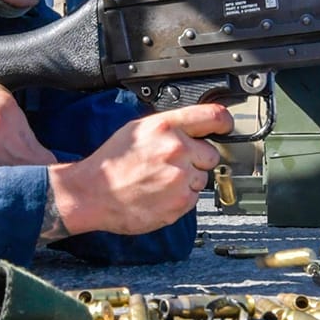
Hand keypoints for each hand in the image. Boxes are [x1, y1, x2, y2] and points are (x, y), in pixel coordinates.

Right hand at [46, 104, 232, 236]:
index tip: (227, 126)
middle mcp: (176, 149)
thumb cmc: (112, 162)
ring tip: (160, 181)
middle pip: (211, 154)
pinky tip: (159, 194)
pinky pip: (194, 198)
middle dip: (197, 159)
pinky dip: (181, 198)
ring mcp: (180, 177)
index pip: (212, 117)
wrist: (92, 193)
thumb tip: (195, 128)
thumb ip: (170, 127)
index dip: (224, 122)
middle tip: (171, 164)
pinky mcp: (180, 202)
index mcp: (166, 127)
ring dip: (187, 181)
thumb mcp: (138, 130)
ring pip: (202, 178)